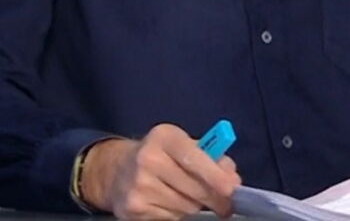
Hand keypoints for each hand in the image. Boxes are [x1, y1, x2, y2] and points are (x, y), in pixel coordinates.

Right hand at [80, 124, 241, 220]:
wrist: (117, 170)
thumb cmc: (161, 155)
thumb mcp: (184, 145)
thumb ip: (211, 157)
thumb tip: (232, 178)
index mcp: (164, 137)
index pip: (193, 157)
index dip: (215, 175)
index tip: (232, 189)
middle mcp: (148, 159)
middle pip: (194, 189)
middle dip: (215, 199)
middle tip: (226, 205)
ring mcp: (138, 186)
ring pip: (185, 208)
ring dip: (195, 207)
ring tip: (190, 198)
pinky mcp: (133, 209)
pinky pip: (171, 219)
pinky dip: (177, 215)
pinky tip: (171, 204)